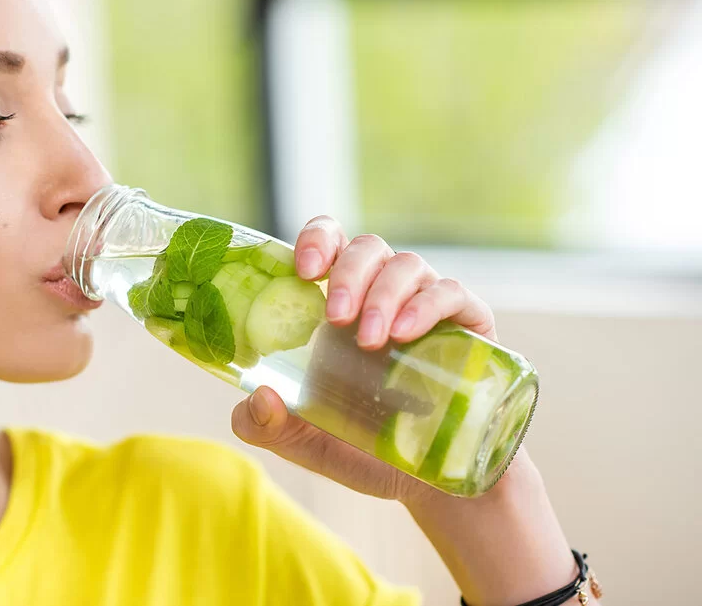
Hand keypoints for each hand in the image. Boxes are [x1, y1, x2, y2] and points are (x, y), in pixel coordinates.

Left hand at [231, 216, 497, 503]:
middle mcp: (381, 294)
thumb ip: (265, 425)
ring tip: (371, 340)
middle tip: (336, 317)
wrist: (429, 484)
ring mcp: (426, 305)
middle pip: (366, 248)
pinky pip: (450, 292)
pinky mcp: (467, 324)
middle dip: (349, 274)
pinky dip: (427, 304)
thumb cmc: (362, 450)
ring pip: (406, 265)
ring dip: (384, 295)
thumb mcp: (303, 442)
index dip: (317, 241)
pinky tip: (407, 333)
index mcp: (338, 305)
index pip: (329, 244)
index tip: (305, 271)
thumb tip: (257, 397)